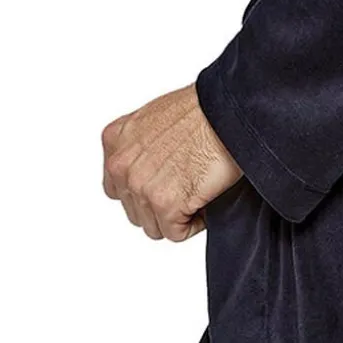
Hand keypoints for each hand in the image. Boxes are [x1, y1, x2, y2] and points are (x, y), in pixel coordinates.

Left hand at [102, 85, 242, 241]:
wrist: (227, 111)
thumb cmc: (204, 109)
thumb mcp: (155, 117)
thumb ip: (140, 146)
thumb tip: (151, 168)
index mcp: (115, 140)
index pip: (118, 188)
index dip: (146, 189)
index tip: (167, 181)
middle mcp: (122, 165)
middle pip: (135, 211)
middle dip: (162, 204)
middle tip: (187, 184)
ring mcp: (141, 186)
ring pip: (154, 226)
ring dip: (178, 215)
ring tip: (197, 189)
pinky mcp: (165, 204)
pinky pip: (176, 233)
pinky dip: (195, 223)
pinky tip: (205, 198)